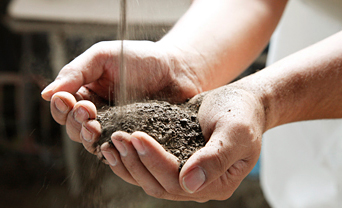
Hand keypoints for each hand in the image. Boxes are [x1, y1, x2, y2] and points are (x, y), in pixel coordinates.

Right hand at [41, 40, 203, 149]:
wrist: (177, 70)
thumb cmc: (141, 59)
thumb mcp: (104, 56)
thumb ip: (76, 72)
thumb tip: (46, 93)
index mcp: (86, 92)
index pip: (63, 108)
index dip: (61, 107)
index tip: (69, 100)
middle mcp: (98, 113)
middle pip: (74, 128)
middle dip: (76, 122)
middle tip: (88, 112)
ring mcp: (115, 128)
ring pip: (91, 143)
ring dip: (89, 137)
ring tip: (96, 127)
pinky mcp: (132, 140)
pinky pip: (116, 151)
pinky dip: (110, 150)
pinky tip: (113, 144)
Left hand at [99, 84, 265, 201]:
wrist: (240, 102)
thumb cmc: (243, 114)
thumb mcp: (236, 132)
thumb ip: (216, 158)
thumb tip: (189, 184)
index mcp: (217, 183)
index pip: (178, 181)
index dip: (155, 161)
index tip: (137, 137)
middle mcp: (198, 184)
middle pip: (159, 184)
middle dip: (135, 162)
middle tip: (117, 139)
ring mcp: (185, 175)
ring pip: (149, 179)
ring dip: (128, 162)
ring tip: (111, 143)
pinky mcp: (174, 161)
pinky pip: (148, 167)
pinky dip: (131, 158)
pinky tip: (116, 146)